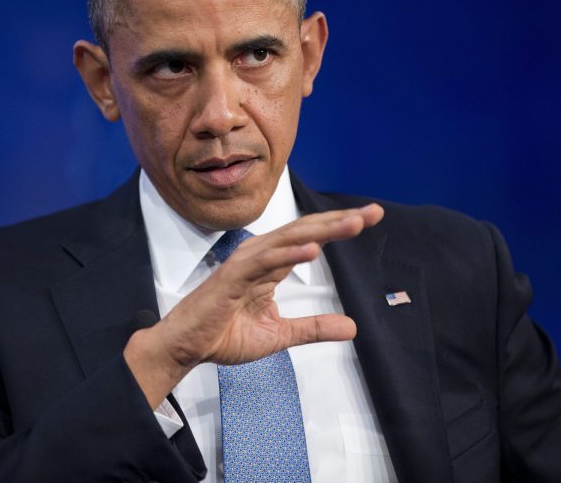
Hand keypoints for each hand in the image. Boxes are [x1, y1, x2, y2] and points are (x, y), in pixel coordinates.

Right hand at [124, 204, 383, 407]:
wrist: (187, 346)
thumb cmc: (223, 334)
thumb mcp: (279, 335)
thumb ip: (313, 328)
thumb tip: (352, 328)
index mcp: (271, 264)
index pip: (311, 238)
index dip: (340, 227)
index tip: (371, 217)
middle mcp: (261, 255)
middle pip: (306, 231)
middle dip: (340, 220)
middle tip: (373, 213)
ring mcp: (246, 263)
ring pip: (289, 239)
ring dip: (322, 230)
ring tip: (354, 223)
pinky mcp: (233, 276)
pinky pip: (264, 261)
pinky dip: (288, 254)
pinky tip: (313, 250)